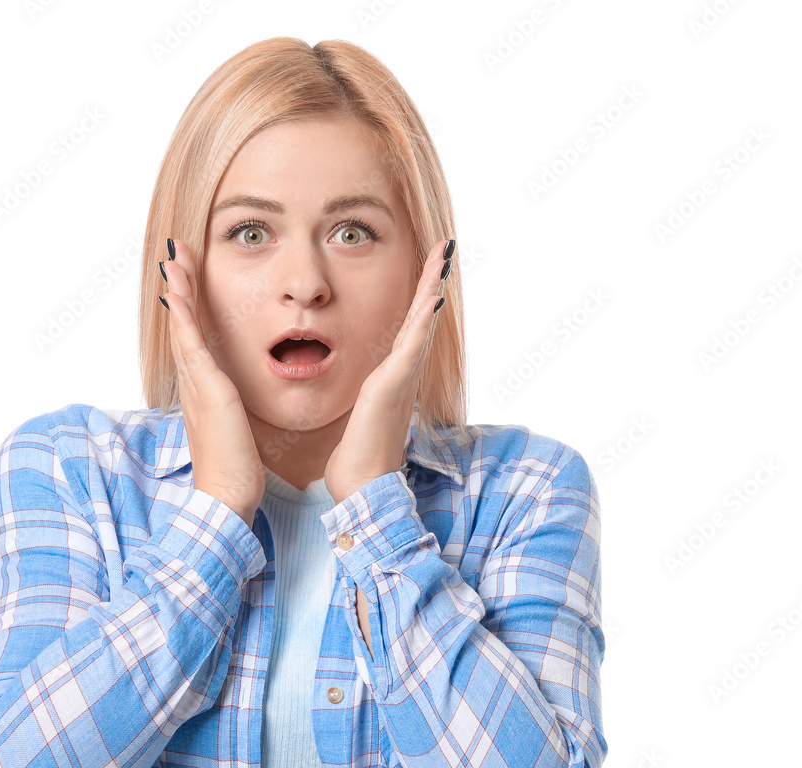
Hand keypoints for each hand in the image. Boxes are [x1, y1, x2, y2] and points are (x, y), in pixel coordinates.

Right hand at [161, 238, 263, 529]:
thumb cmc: (235, 471)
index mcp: (203, 391)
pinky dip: (182, 317)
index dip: (189, 308)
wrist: (226, 496)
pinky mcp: (208, 391)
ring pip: (183, 328)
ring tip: (173, 259)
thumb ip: (234, 412)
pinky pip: (191, 345)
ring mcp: (198, 386)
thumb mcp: (236, 431)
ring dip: (178, 291)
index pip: (193, 340)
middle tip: (175, 255)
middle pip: (183, 326)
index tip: (186, 281)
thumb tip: (236, 405)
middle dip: (180, 289)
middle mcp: (194, 384)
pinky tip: (175, 293)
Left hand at [324, 239, 453, 504]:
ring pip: (421, 325)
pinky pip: (411, 347)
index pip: (410, 328)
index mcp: (393, 377)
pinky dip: (422, 321)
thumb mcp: (360, 417)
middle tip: (444, 248)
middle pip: (422, 318)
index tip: (429, 268)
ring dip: (431, 289)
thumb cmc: (358, 458)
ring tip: (442, 259)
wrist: (362, 485)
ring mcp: (401, 379)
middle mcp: (402, 374)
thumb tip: (363, 399)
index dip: (420, 297)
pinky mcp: (392, 387)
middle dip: (432, 280)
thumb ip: (366, 401)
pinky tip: (431, 297)